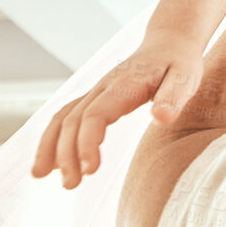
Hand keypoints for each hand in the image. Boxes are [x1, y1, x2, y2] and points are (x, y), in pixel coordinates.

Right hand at [32, 29, 203, 188]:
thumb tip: (161, 118)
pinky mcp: (95, 97)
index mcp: (124, 85)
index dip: (88, 142)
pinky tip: (49, 161)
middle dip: (66, 153)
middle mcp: (103, 87)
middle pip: (73, 120)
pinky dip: (52, 137)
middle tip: (71, 185)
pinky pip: (65, 116)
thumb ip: (174, 97)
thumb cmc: (180, 63)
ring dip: (50, 146)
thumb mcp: (186, 78)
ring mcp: (95, 91)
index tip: (89, 170)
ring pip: (62, 117)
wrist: (170, 41)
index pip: (96, 115)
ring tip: (39, 176)